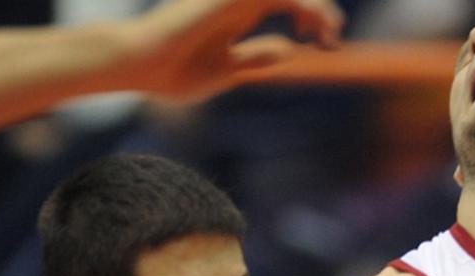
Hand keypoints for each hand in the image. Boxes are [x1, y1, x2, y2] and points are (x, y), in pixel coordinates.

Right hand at [124, 0, 345, 97]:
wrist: (142, 64)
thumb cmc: (173, 71)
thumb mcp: (225, 69)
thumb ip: (253, 58)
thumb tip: (287, 50)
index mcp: (239, 13)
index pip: (289, 2)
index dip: (315, 18)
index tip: (325, 44)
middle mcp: (240, 0)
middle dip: (323, 11)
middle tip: (332, 39)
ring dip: (317, 7)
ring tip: (328, 33)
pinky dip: (301, 5)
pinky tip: (309, 26)